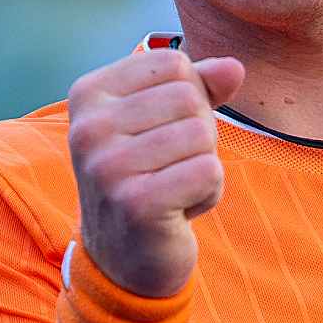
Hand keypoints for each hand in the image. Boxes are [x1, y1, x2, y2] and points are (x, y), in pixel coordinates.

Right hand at [67, 49, 245, 296]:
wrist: (124, 258)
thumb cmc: (148, 177)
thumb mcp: (166, 122)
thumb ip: (200, 87)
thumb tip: (235, 67)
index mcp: (88, 94)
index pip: (174, 63)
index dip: (188, 98)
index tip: (159, 135)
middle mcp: (88, 127)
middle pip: (190, 97)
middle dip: (199, 135)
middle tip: (169, 168)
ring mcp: (107, 166)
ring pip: (202, 134)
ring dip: (203, 166)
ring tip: (172, 189)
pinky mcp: (136, 204)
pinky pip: (209, 172)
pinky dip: (208, 193)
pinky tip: (178, 211)